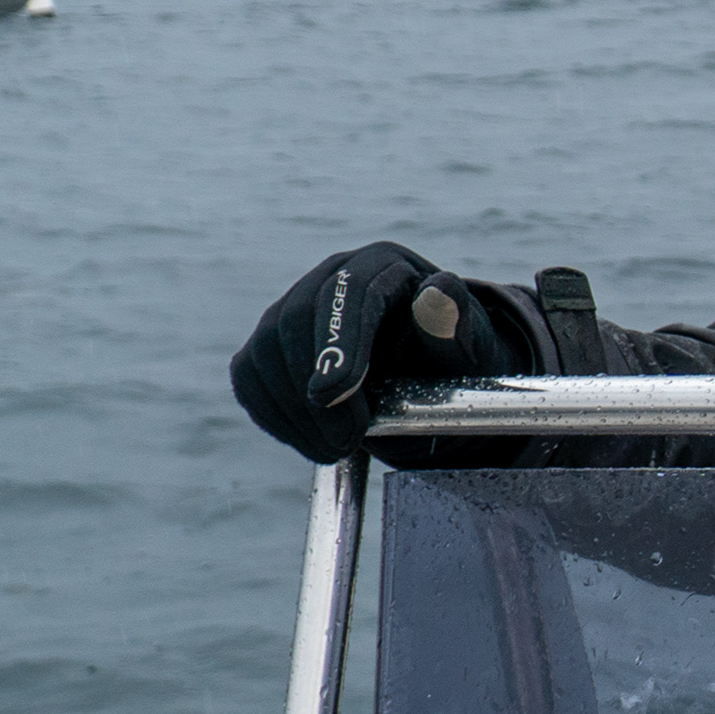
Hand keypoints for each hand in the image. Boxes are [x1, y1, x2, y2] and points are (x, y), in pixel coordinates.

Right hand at [228, 242, 513, 461]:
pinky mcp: (271, 342)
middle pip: (297, 319)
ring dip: (292, 409)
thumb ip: (452, 326)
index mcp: (383, 264)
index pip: (350, 291)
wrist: (430, 378)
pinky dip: (271, 414)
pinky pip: (249, 374)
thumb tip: (438, 292)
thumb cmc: (452, 360)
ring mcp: (295, 305)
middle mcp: (332, 275)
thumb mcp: (465, 348)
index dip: (339, 343)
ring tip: (334, 449)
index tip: (336, 394)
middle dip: (312, 387)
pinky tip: (307, 440)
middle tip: (344, 441)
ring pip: (266, 348)